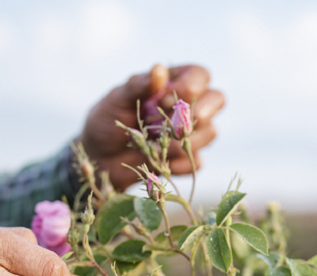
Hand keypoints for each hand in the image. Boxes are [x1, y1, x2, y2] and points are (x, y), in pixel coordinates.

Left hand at [79, 63, 224, 189]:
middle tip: (173, 125)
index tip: (161, 100)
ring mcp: (190, 133)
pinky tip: (159, 163)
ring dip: (185, 141)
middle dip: (200, 113)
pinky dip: (178, 164)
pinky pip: (197, 162)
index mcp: (173, 82)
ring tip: (157, 145)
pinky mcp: (186, 158)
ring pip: (211, 132)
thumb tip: (159, 70)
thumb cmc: (107, 120)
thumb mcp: (117, 100)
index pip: (200, 75)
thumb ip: (138, 86)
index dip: (189, 87)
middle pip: (217, 100)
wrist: (99, 156)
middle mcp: (187, 105)